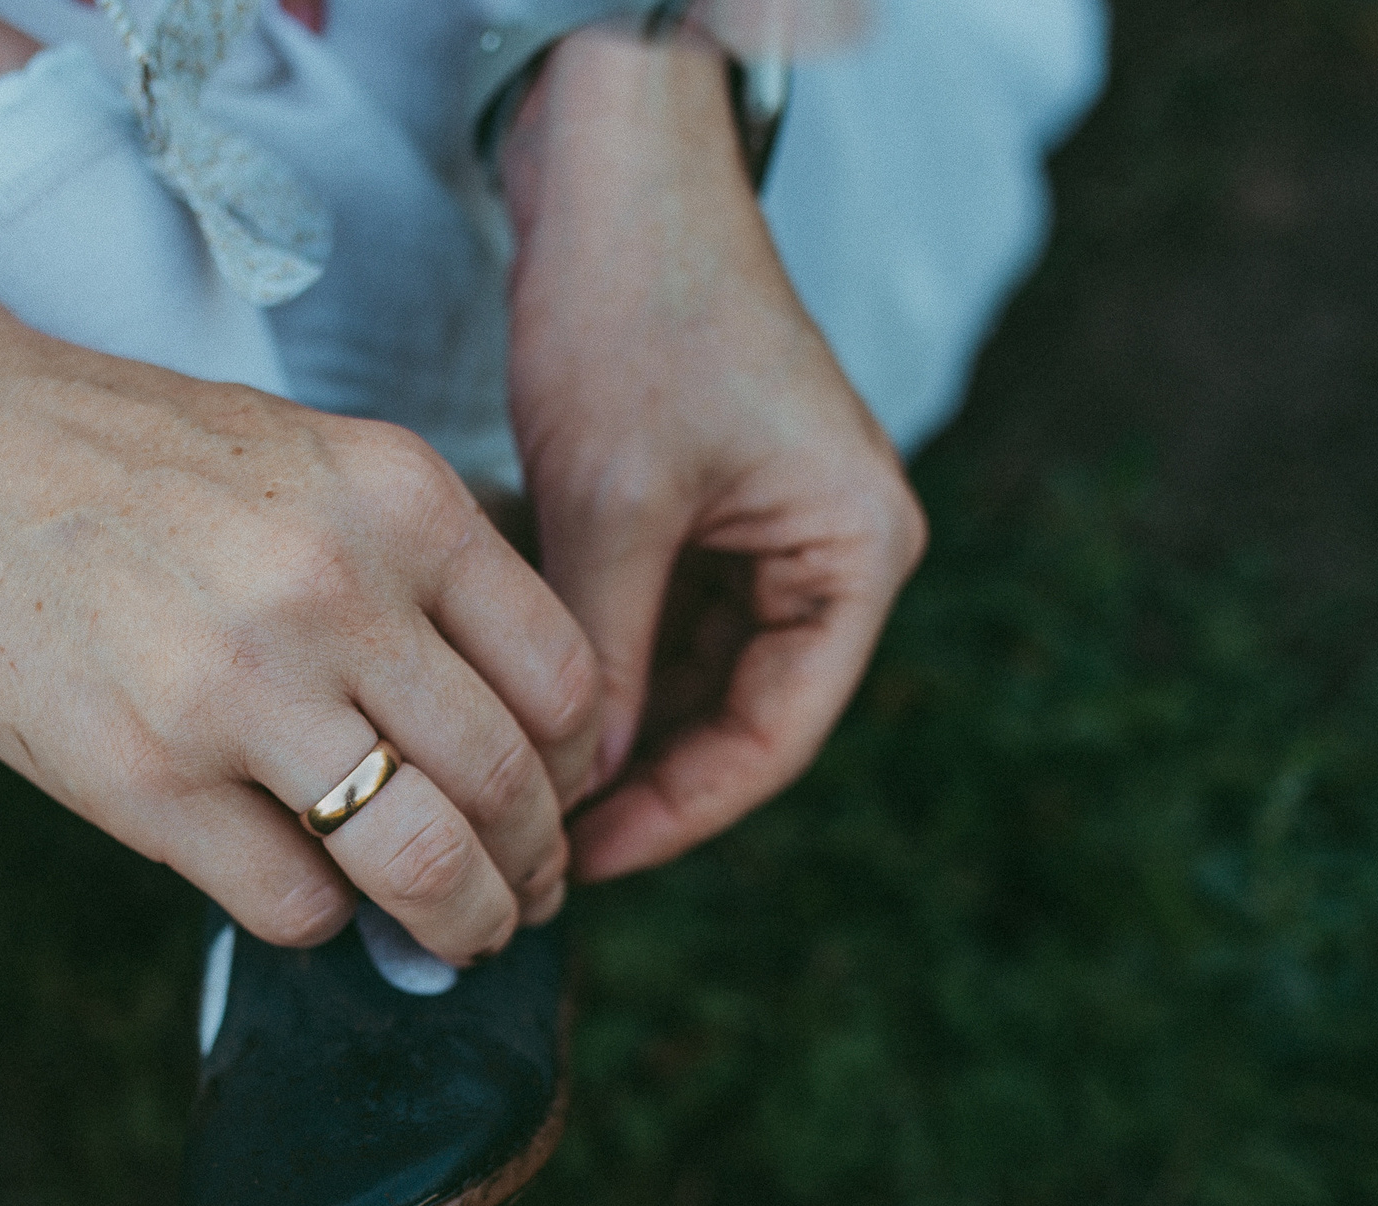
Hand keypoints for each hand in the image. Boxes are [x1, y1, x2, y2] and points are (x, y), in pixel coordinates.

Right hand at [0, 324, 603, 963]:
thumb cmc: (120, 461)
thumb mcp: (302, 460)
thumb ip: (409, 569)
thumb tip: (504, 730)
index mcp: (398, 497)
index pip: (563, 678)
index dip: (575, 767)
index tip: (554, 801)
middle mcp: (336, 591)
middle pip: (509, 785)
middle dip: (535, 868)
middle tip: (524, 895)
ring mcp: (239, 691)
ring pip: (426, 865)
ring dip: (460, 923)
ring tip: (454, 935)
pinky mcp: (146, 779)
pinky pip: (297, 904)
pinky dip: (320, 919)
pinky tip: (301, 889)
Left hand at [502, 24, 926, 882]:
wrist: (617, 172)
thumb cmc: (635, 312)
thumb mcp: (613, 503)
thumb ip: (605, 653)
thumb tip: (574, 787)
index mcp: (857, 553)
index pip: (774, 737)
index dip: (675, 814)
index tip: (579, 861)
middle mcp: (834, 550)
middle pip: (739, 718)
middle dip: (640, 782)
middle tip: (534, 847)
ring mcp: (774, 530)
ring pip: (694, 677)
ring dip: (616, 730)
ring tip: (521, 793)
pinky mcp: (713, 507)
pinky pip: (665, 620)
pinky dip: (604, 664)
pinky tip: (526, 708)